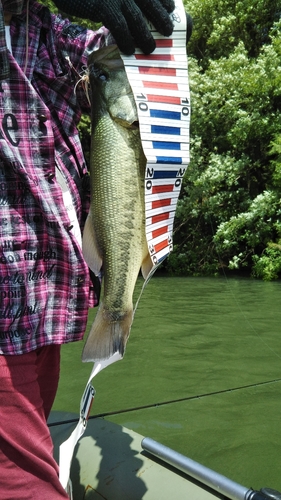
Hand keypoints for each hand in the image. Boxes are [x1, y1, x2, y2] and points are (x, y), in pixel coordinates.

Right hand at [53, 0, 174, 53]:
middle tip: (168, 32)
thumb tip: (135, 12)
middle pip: (152, 3)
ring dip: (146, 36)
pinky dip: (126, 40)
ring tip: (150, 49)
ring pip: (139, 19)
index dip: (165, 1)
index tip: (171, 10)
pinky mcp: (104, 6)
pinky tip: (129, 49)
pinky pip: (120, 27)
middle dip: (162, 19)